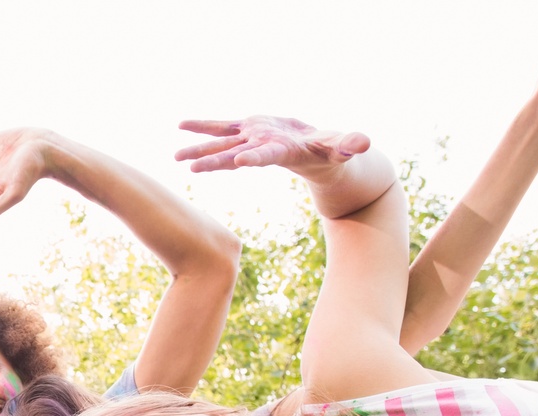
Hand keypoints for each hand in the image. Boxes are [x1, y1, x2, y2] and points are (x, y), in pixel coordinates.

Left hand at [176, 116, 369, 177]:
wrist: (318, 153)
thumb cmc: (334, 153)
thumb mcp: (343, 148)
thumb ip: (350, 145)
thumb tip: (363, 143)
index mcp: (282, 152)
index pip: (267, 156)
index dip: (254, 157)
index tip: (239, 162)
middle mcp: (261, 149)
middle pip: (235, 156)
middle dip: (213, 161)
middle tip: (190, 169)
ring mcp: (252, 139)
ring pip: (221, 144)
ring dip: (198, 149)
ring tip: (174, 157)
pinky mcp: (249, 129)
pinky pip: (222, 127)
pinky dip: (203, 126)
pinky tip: (182, 125)